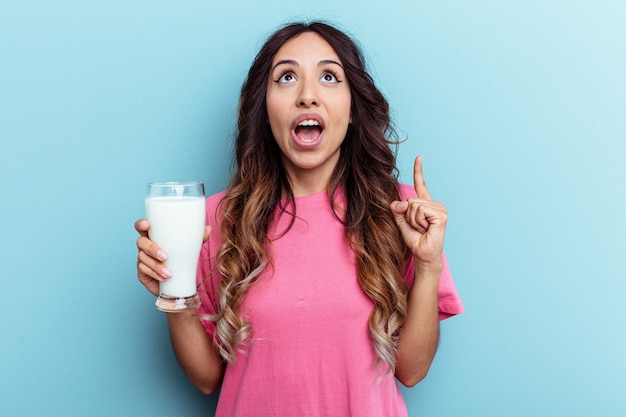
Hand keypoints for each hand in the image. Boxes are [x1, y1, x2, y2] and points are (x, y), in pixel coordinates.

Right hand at [135, 219, 210, 295]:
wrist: (179, 280)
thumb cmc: (181, 257)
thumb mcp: (190, 246)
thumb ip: (198, 237)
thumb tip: (208, 229)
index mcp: (154, 235)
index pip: (142, 226)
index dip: (141, 224)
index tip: (147, 225)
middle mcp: (145, 245)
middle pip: (141, 242)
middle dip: (152, 249)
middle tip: (165, 256)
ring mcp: (142, 259)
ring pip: (143, 259)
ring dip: (156, 266)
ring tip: (169, 273)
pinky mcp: (142, 273)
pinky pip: (144, 271)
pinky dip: (154, 274)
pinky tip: (163, 278)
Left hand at [390, 156, 447, 270]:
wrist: (423, 255)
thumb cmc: (415, 240)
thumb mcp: (401, 222)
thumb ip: (397, 209)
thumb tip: (398, 202)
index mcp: (425, 204)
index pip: (420, 184)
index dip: (418, 171)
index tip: (419, 157)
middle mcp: (434, 204)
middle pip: (411, 200)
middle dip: (408, 216)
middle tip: (418, 228)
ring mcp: (440, 209)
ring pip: (414, 205)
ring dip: (413, 220)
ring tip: (422, 229)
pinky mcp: (441, 215)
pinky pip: (420, 210)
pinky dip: (418, 222)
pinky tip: (427, 229)